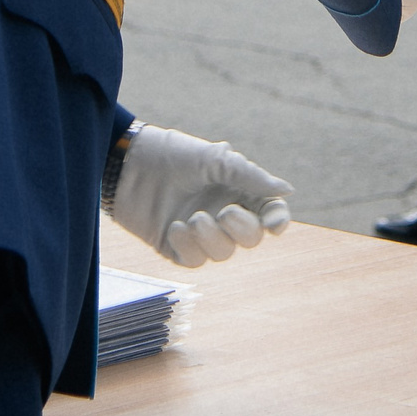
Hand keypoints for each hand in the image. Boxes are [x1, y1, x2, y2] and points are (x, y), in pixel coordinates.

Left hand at [107, 123, 292, 268]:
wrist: (128, 164)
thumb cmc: (173, 155)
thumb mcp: (214, 159)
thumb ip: (250, 176)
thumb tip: (288, 191)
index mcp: (237, 190)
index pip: (268, 212)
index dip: (277, 221)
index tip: (274, 225)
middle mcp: (222, 213)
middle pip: (249, 238)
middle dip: (242, 230)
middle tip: (225, 212)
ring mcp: (200, 232)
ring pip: (222, 253)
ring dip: (212, 239)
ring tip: (194, 218)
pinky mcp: (176, 246)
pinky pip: (194, 260)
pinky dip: (189, 248)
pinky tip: (176, 228)